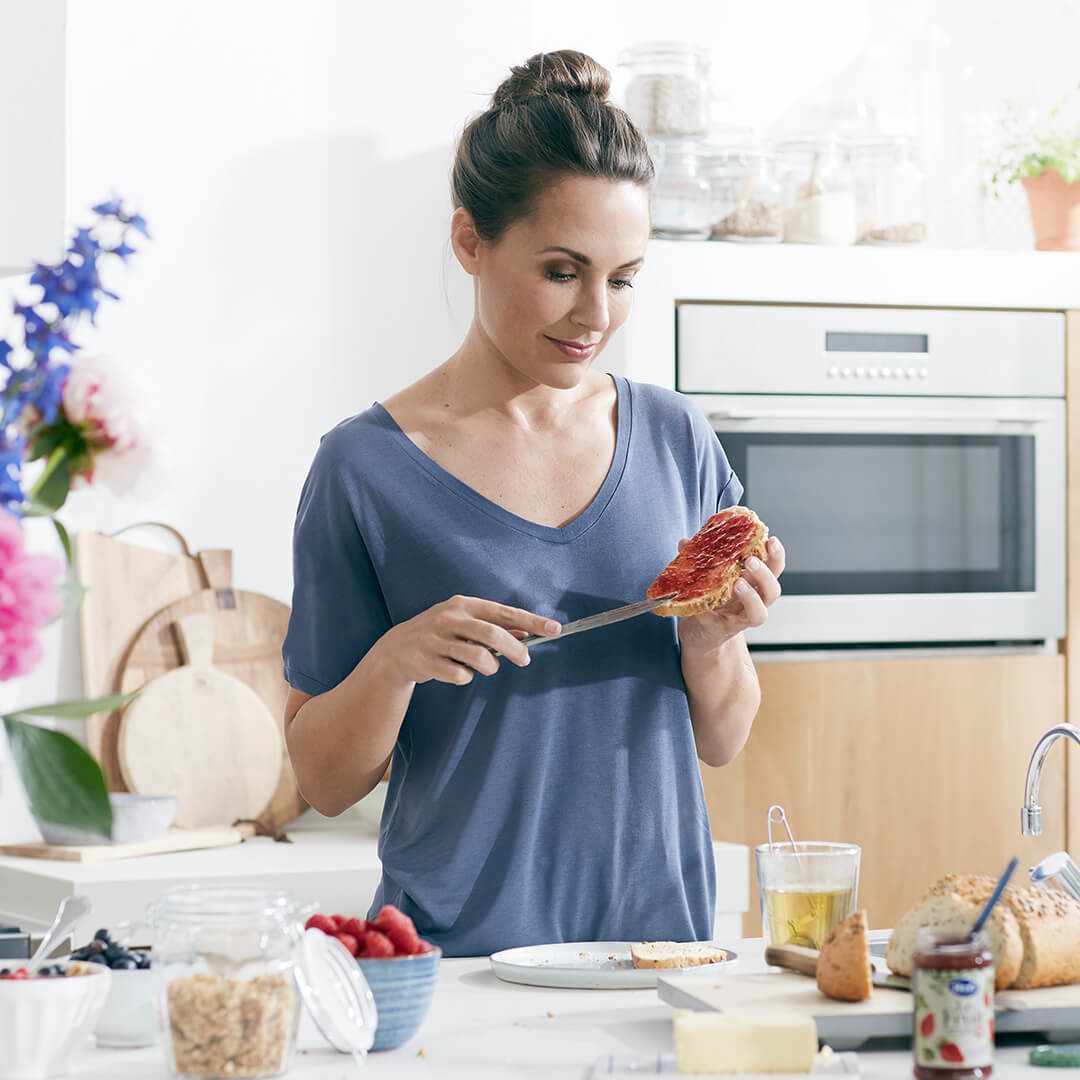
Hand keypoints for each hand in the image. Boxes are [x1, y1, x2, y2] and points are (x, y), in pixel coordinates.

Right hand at [378, 595, 560, 685]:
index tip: (555, 629)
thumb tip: (526, 634)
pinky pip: (460, 675)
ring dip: (489, 666)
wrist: (396, 651)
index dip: (531, 621)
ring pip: (478, 658)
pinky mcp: (426, 662)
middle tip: (525, 660)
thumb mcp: (464, 623)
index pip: (504, 612)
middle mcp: (448, 618)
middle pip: (492, 634)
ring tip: (485, 666)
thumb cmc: (439, 634)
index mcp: (463, 604)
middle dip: (514, 650)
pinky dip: (465, 677)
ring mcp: (435, 640)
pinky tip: (456, 671)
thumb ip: (493, 627)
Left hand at [676, 535, 785, 651]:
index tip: (771, 540)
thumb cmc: (709, 601)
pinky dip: (710, 614)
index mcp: (752, 583)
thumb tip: (685, 542)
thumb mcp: (709, 576)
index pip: (773, 569)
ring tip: (738, 583)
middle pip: (772, 590)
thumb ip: (700, 559)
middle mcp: (752, 602)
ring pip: (759, 613)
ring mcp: (739, 618)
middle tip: (751, 561)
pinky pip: (721, 623)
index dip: (776, 555)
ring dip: (751, 597)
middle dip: (765, 574)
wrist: (698, 632)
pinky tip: (702, 607)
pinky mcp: (722, 629)